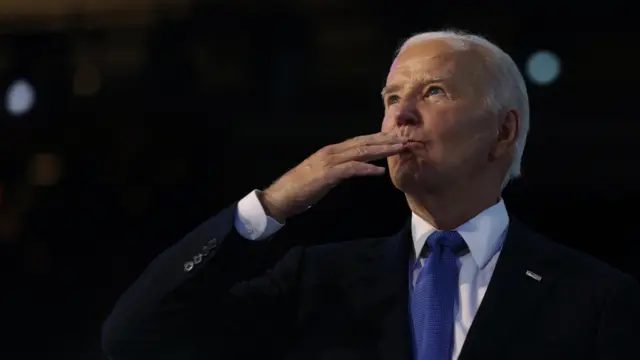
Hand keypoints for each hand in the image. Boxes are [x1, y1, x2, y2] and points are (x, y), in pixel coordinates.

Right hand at [260, 132, 408, 221]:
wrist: (281, 196)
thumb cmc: (301, 188)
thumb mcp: (323, 175)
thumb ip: (338, 169)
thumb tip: (353, 167)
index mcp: (332, 151)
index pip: (359, 141)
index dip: (379, 139)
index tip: (396, 138)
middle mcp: (332, 152)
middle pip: (364, 143)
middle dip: (386, 140)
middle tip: (405, 138)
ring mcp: (329, 162)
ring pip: (361, 152)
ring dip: (382, 150)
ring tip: (399, 149)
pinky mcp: (327, 174)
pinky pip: (351, 169)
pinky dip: (366, 169)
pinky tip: (380, 171)